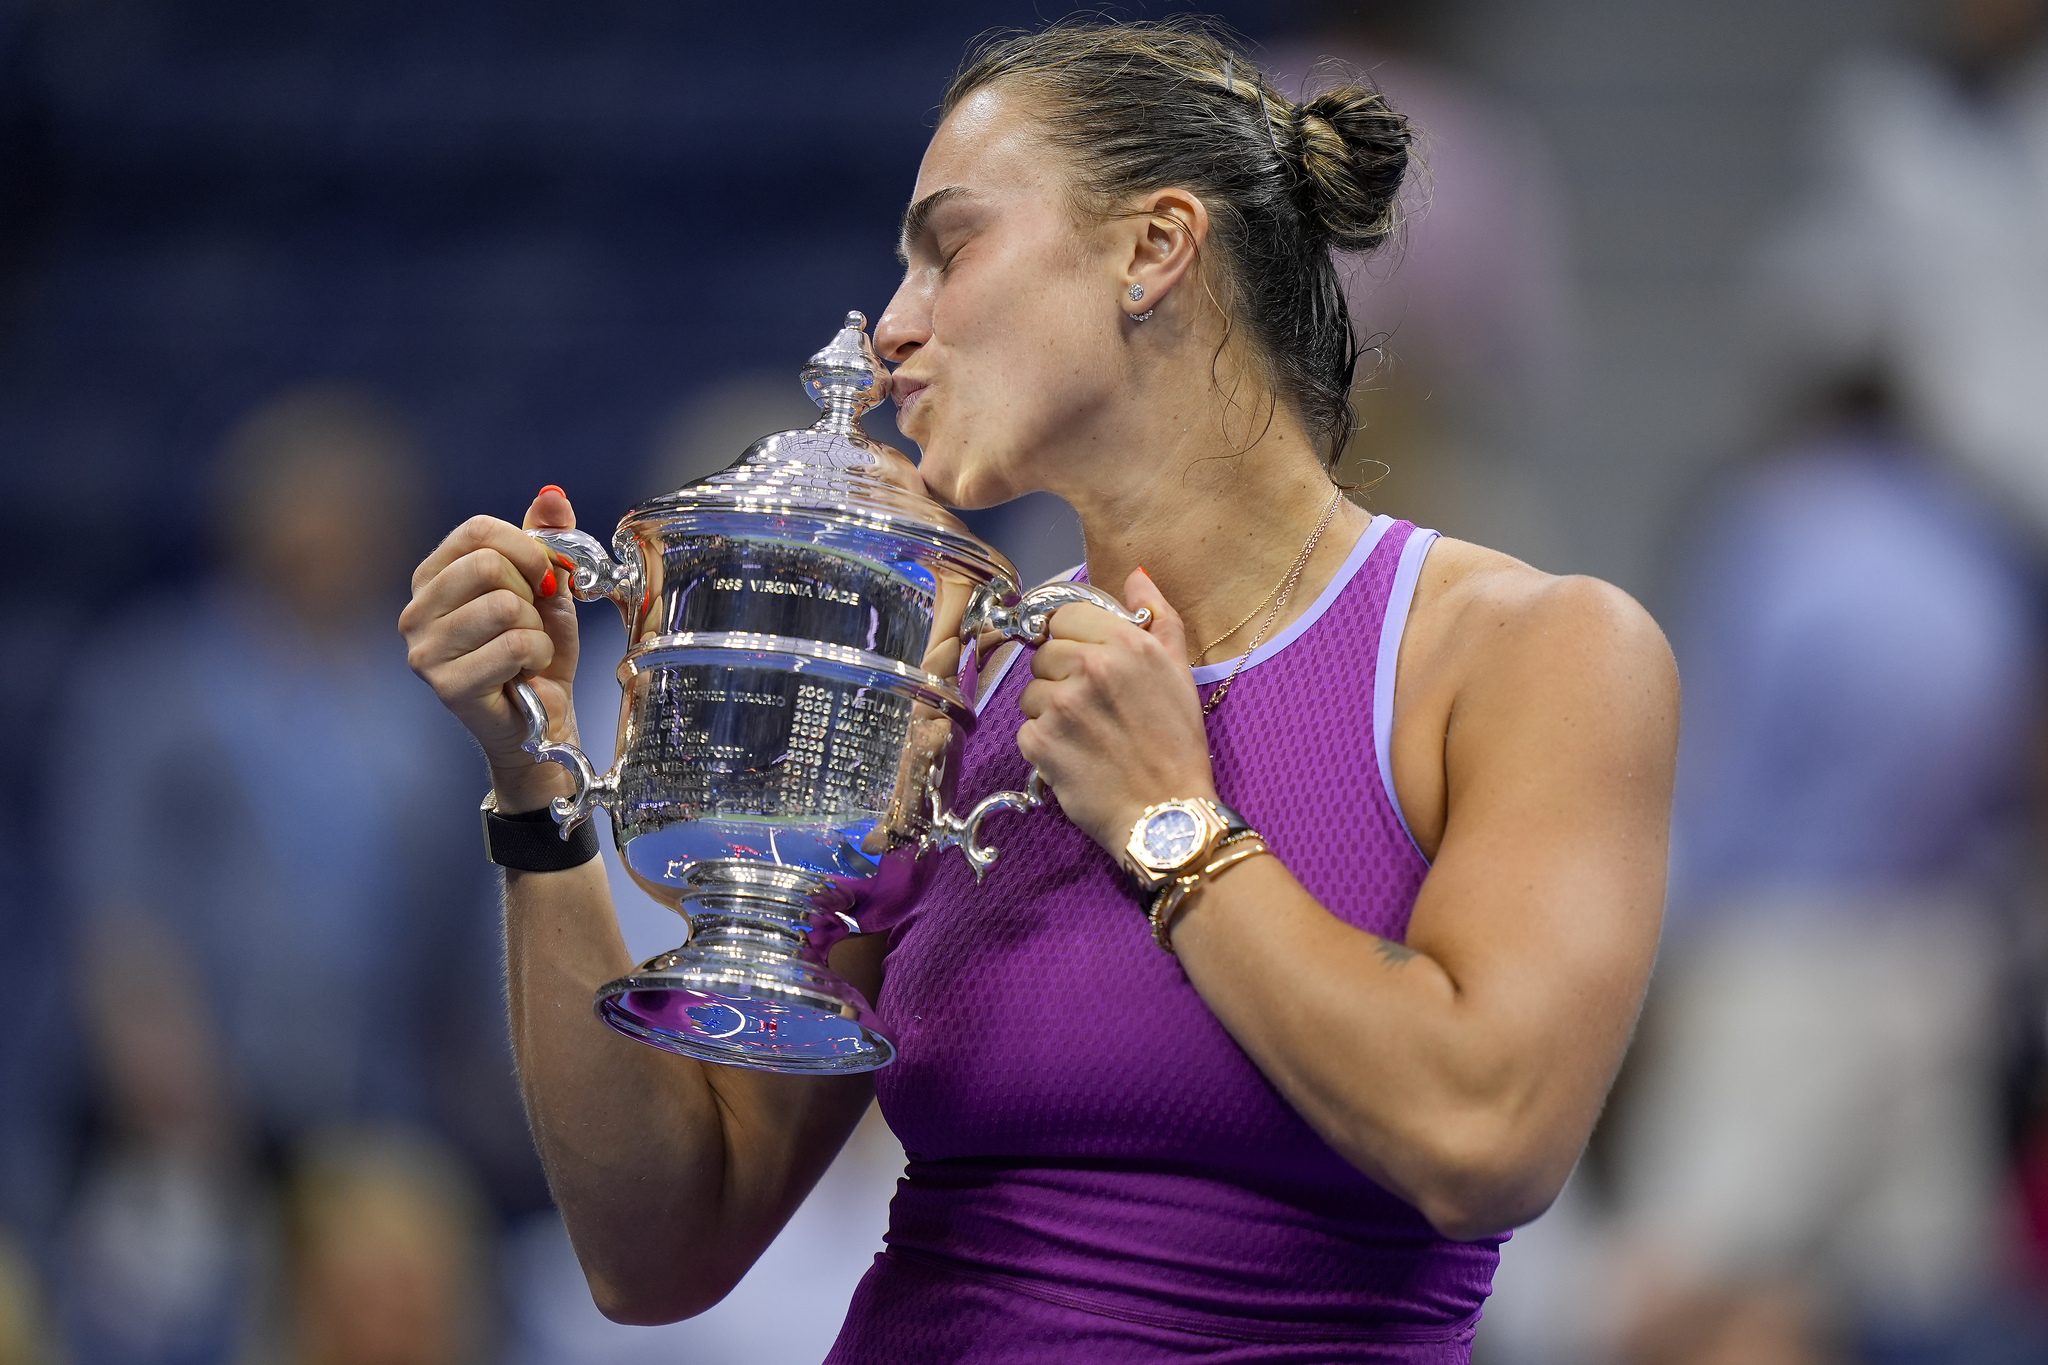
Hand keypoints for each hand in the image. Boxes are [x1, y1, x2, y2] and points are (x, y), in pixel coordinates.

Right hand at [400, 486, 582, 808]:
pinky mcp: (445, 684)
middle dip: (532, 594)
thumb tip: (552, 494)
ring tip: (527, 651)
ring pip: (503, 605)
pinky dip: (537, 656)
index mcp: (433, 578)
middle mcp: (415, 611)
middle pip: (488, 565)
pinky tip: (527, 674)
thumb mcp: (547, 588)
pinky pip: (514, 645)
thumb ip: (545, 540)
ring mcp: (423, 650)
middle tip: (533, 623)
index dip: (526, 548)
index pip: (477, 531)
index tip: (546, 577)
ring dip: (535, 630)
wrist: (543, 719)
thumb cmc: (537, 653)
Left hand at [1017, 568, 1217, 854]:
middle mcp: (1091, 667)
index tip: (1090, 666)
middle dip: (1062, 676)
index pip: (1064, 616)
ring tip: (1086, 736)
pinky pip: (1025, 728)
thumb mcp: (1180, 672)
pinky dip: (1044, 744)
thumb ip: (1159, 617)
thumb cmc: (1178, 745)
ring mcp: (1061, 705)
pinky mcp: (1040, 742)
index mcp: (1127, 643)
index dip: (1074, 640)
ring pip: (1031, 691)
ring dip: (1051, 711)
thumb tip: (1135, 575)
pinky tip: (1075, 757)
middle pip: (1044, 653)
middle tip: (1094, 708)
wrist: (1167, 814)